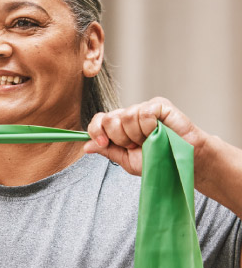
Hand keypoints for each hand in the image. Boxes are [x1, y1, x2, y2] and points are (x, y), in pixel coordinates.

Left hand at [84, 97, 208, 175]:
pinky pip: (143, 112)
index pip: (99, 121)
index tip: (104, 143)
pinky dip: (148, 127)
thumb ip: (107, 150)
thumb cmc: (158, 161)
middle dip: (119, 137)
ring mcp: (143, 108)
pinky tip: (158, 131)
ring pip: (126, 116)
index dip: (96, 131)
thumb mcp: (128, 160)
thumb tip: (86, 146)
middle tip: (135, 145)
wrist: (182, 162)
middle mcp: (129, 115)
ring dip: (136, 134)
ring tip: (150, 140)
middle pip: (108, 118)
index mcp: (119, 127)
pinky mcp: (159, 105)